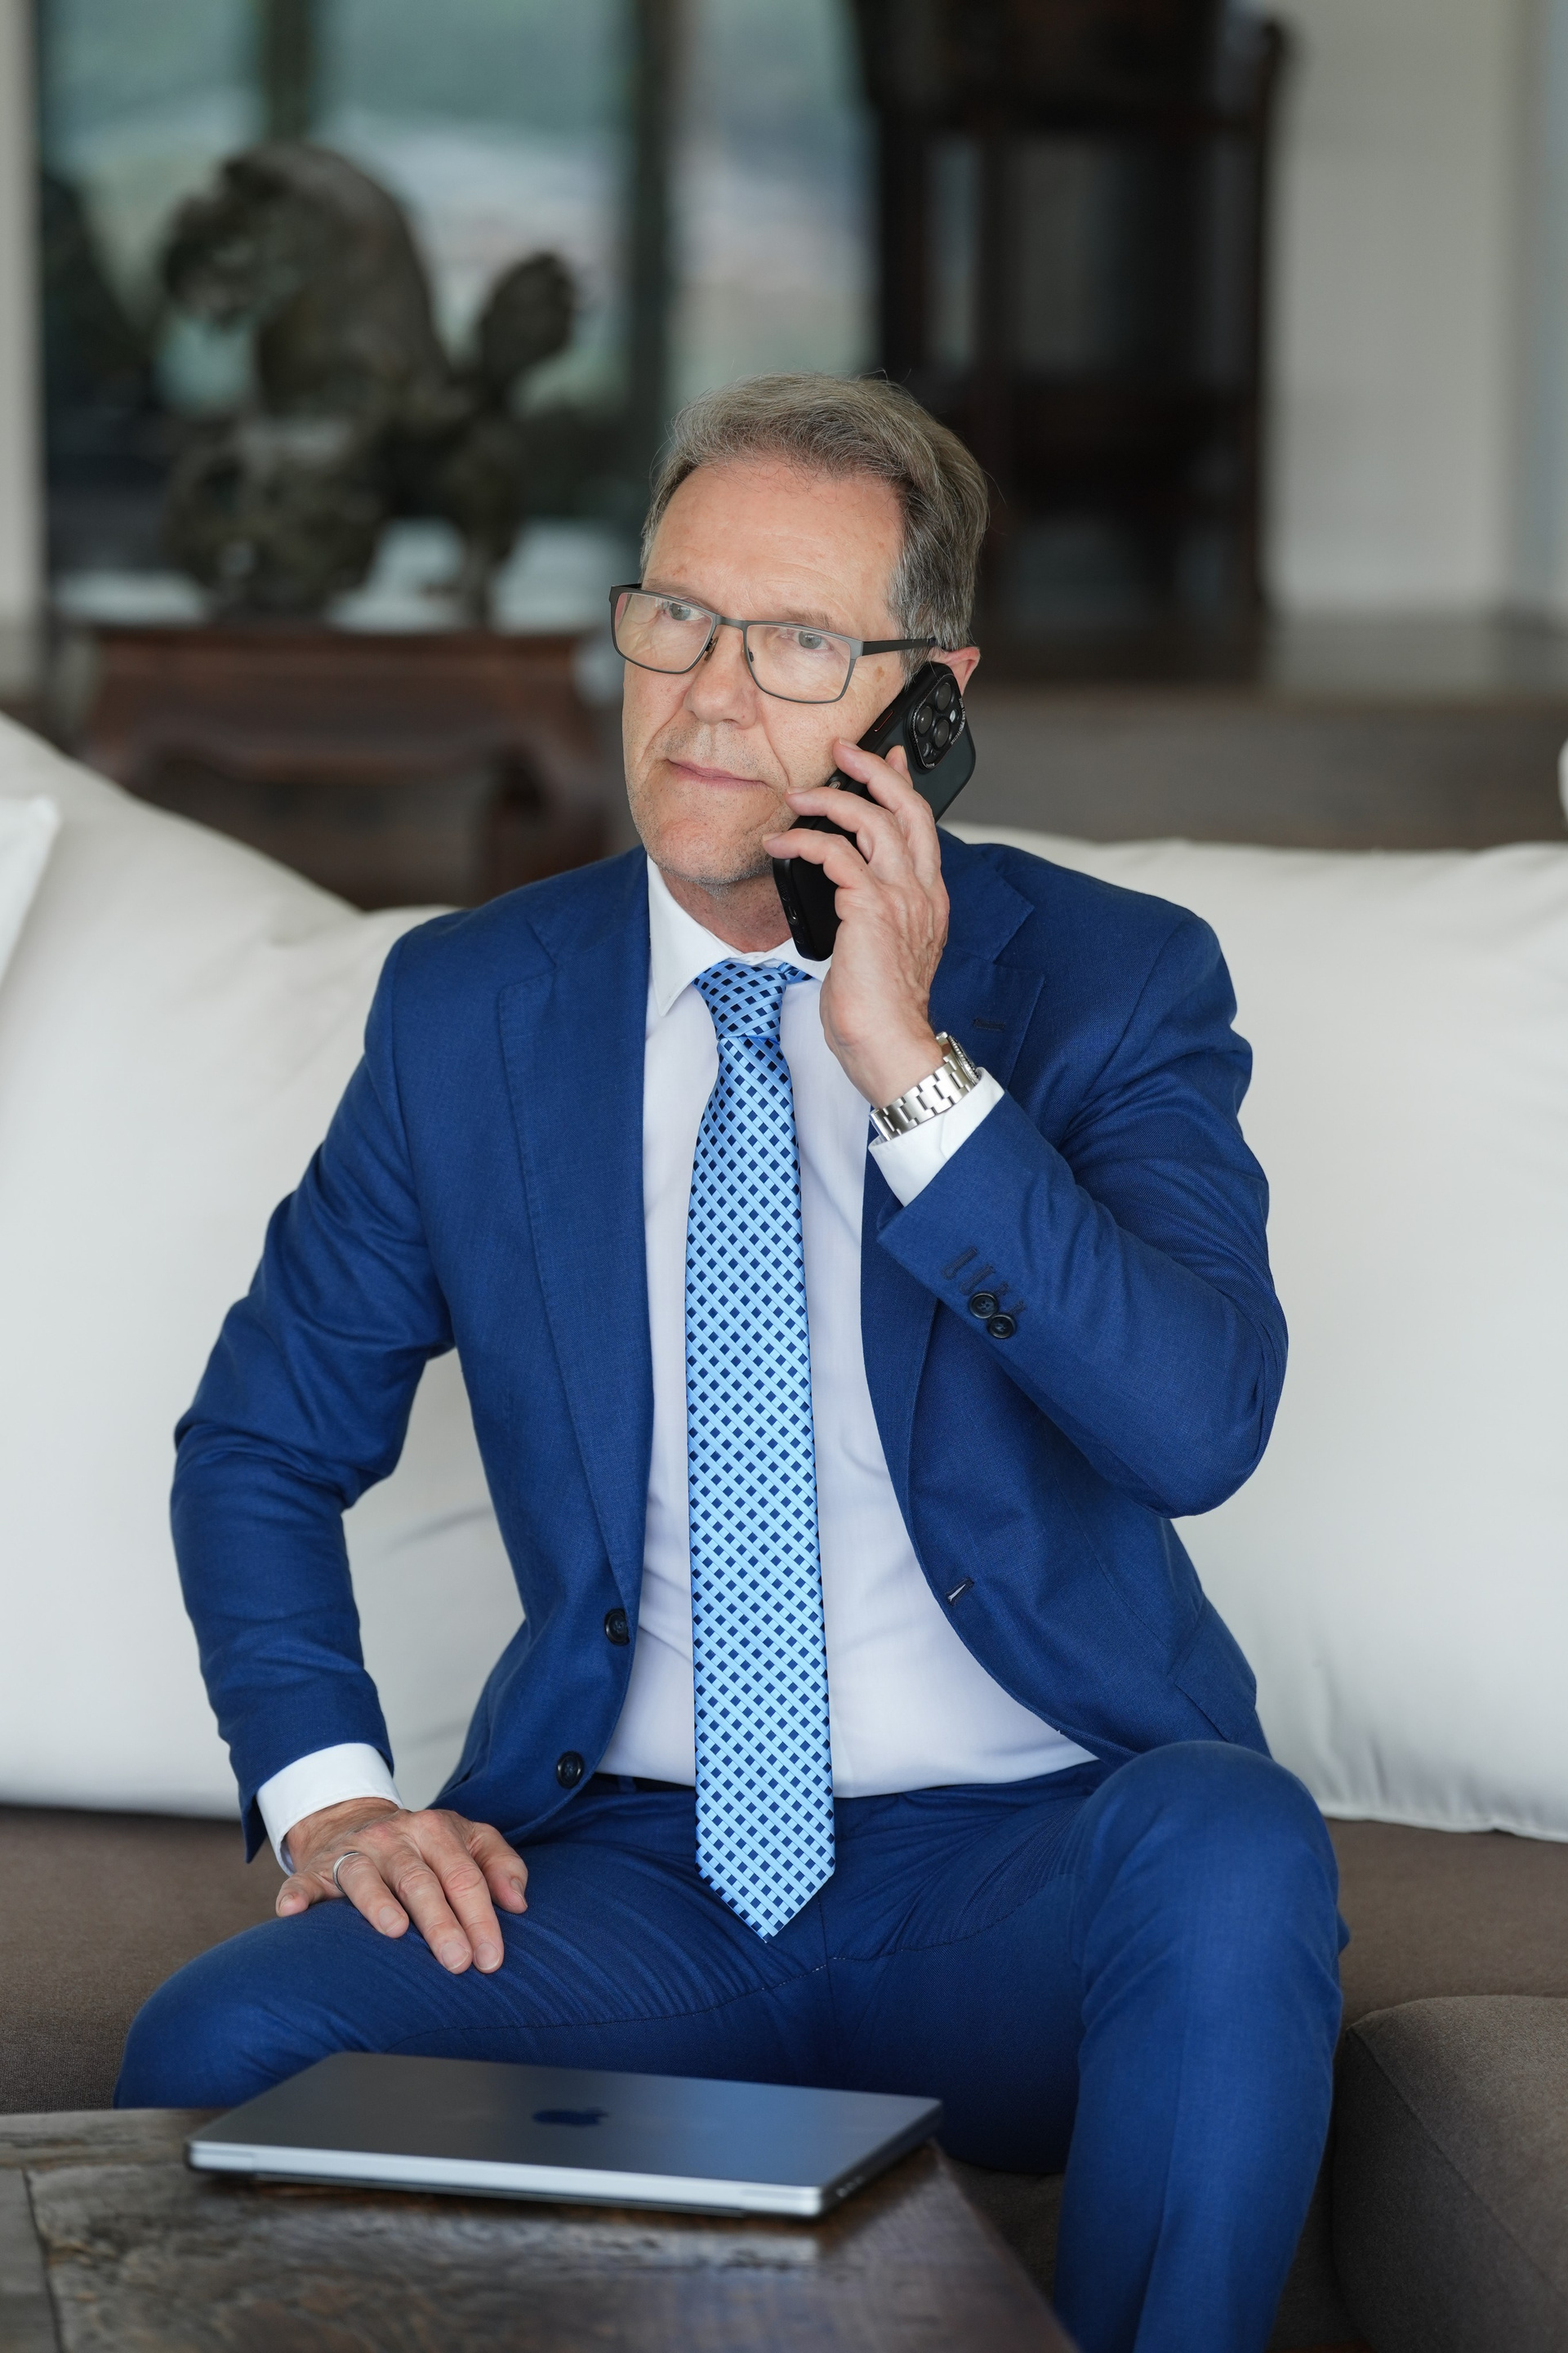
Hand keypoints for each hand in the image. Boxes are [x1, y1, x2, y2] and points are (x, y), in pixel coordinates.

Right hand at [277, 1796, 527, 1973]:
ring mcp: (353, 1853)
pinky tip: (295, 1912)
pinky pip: (305, 1881)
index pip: (465, 1876)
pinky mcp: (316, 1869)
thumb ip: (500, 1863)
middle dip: (441, 1922)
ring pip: (366, 1877)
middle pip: (420, 1881)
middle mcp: (394, 1839)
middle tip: (457, 1962)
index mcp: (435, 1831)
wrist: (354, 1820)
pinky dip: (297, 1895)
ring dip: (379, 1904)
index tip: (490, 1958)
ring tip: (395, 1931)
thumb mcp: (467, 1839)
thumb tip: (519, 1902)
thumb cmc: (421, 1845)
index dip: (480, 1917)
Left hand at [763, 737, 948, 1105]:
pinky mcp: (871, 909)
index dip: (904, 786)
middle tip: (842, 749)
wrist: (891, 1048)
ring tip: (797, 795)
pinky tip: (781, 845)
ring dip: (831, 799)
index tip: (886, 760)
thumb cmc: (881, 1014)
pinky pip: (835, 854)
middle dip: (874, 770)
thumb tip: (845, 898)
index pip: (922, 827)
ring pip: (874, 820)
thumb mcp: (882, 954)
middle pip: (907, 808)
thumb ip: (874, 918)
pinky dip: (804, 842)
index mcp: (929, 901)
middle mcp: (922, 893)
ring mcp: (900, 898)